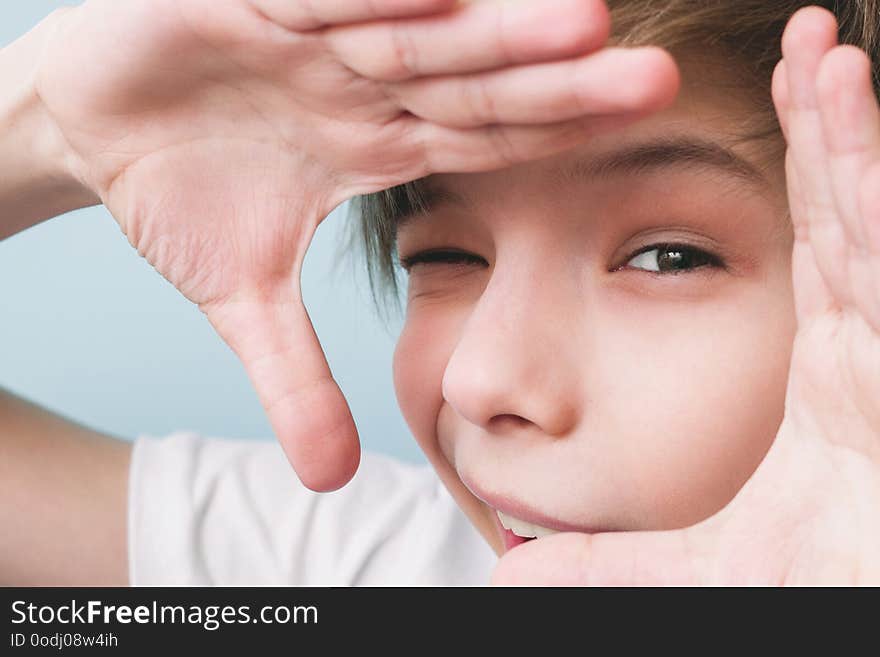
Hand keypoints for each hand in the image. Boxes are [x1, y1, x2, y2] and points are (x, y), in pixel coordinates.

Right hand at [36, 0, 678, 489]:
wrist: (93, 124)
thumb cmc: (178, 192)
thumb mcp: (243, 301)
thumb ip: (299, 380)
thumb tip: (335, 479)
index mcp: (377, 146)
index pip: (483, 141)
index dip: (556, 142)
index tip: (640, 146)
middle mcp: (361, 86)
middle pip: (473, 84)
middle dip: (556, 84)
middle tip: (653, 80)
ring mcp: (310, 39)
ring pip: (414, 32)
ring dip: (491, 26)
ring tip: (582, 21)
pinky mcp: (247, 0)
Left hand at [491, 6, 879, 584]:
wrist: (851, 612)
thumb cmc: (808, 590)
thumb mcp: (685, 562)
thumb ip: (602, 559)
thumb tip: (512, 572)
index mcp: (822, 374)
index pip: (801, 251)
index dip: (792, 179)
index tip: (764, 115)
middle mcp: (859, 348)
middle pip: (836, 211)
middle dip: (821, 128)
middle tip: (800, 44)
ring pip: (863, 213)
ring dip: (845, 129)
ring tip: (821, 48)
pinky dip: (871, 176)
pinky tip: (850, 105)